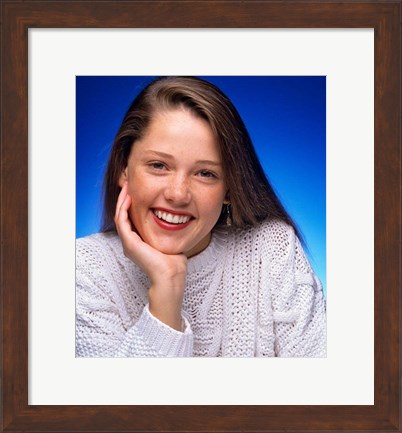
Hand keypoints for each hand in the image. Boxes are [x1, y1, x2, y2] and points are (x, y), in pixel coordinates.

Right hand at [114, 182, 186, 330]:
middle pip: (123, 215)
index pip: (131, 218)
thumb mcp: (170, 240)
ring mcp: (128, 243)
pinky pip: (121, 220)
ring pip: (119, 215)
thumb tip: (179, 219)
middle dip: (125, 198)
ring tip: (127, 186)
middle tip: (129, 183)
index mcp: (138, 242)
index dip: (133, 203)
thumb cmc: (174, 262)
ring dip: (122, 200)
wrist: (171, 275)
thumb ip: (169, 230)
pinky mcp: (129, 242)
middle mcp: (130, 242)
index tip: (138, 189)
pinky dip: (123, 208)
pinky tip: (129, 197)